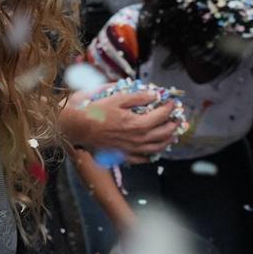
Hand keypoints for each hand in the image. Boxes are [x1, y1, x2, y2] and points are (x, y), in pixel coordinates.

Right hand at [59, 89, 177, 161]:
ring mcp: (130, 149)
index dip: (169, 107)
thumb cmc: (93, 111)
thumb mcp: (115, 98)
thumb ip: (137, 97)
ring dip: (167, 141)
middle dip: (173, 125)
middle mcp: (137, 139)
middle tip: (177, 118)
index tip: (171, 101)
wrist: (75, 128)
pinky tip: (154, 151)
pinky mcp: (122, 155)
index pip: (161, 115)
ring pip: (156, 148)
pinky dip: (151, 155)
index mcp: (137, 124)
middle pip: (163, 133)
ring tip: (173, 135)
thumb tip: (153, 95)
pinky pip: (142, 158)